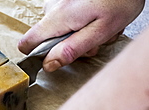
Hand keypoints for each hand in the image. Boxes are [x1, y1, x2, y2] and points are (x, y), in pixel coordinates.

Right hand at [18, 0, 144, 71]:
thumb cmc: (121, 0)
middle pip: (48, 40)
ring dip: (80, 35)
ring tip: (101, 27)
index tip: (57, 59)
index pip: (27, 43)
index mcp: (58, 17)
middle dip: (71, 46)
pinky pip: (68, 20)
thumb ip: (72, 49)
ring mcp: (58, 2)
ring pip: (61, 31)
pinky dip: (83, 24)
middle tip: (95, 41)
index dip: (38, 56)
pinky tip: (98, 19)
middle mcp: (53, 8)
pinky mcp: (66, 1)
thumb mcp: (100, 32)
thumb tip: (49, 64)